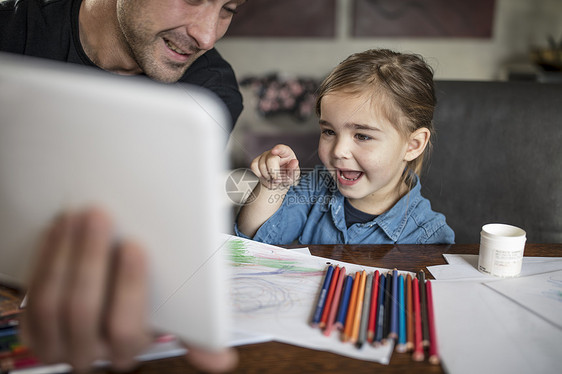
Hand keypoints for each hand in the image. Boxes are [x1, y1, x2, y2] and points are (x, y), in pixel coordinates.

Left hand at [20, 207, 236, 372]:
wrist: (101, 306)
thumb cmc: (148, 305)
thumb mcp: (173, 320)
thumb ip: (196, 334)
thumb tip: (224, 363)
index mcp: (128, 350)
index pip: (126, 328)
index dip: (129, 288)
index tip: (136, 246)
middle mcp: (89, 353)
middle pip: (82, 311)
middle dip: (89, 259)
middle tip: (100, 215)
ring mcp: (55, 343)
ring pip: (52, 301)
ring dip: (64, 253)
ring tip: (77, 215)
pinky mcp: (33, 327)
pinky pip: (31, 294)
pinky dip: (44, 257)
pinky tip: (58, 228)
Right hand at [250, 144, 299, 189]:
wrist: (278, 182)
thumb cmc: (287, 176)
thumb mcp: (293, 175)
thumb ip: (294, 169)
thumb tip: (295, 162)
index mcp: (286, 153)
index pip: (282, 148)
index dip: (278, 149)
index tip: (274, 151)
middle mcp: (274, 152)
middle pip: (270, 160)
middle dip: (273, 172)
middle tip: (278, 180)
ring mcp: (264, 156)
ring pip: (261, 165)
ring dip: (267, 176)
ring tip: (273, 179)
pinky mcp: (256, 161)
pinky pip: (254, 167)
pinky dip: (259, 175)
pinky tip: (266, 177)